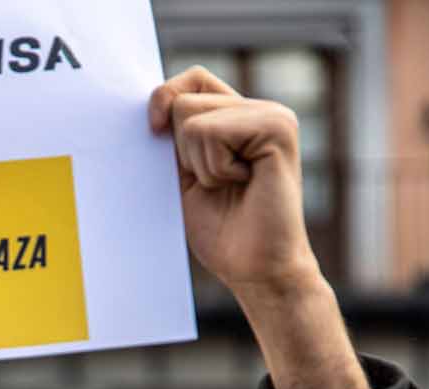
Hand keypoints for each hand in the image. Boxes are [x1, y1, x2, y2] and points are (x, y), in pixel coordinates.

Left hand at [150, 68, 368, 388]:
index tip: (152, 132)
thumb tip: (150, 105)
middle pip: (183, 101)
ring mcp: (271, 115)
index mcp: (236, 117)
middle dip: (181, 152)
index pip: (191, 80)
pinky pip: (211, 132)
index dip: (164, 98)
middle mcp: (257, 109)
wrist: (255, 268)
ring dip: (199, 164)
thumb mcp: (184, 176)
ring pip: (191, 118)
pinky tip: (244, 183)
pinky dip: (214, 168)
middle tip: (216, 183)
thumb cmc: (221, 229)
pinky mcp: (278, 128)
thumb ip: (174, 138)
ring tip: (231, 185)